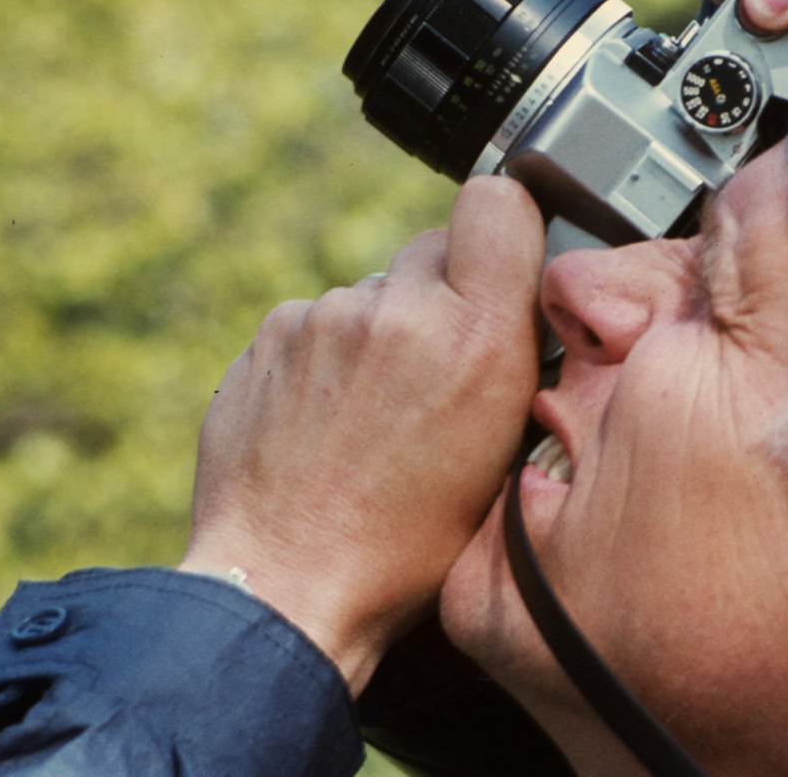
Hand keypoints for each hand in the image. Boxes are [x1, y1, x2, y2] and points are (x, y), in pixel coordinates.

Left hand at [180, 177, 543, 694]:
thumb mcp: (506, 458)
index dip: (505, 226)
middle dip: (444, 294)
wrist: (287, 587)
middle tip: (439, 368)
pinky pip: (317, 321)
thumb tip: (518, 309)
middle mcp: (400, 311)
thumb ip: (516, 360)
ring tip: (374, 415)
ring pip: (375, 292)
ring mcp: (325, 318)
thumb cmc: (408, 546)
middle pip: (435, 246)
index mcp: (478, 339)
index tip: (503, 260)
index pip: (499, 200)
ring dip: (383, 331)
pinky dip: (328, 358)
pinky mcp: (269, 335)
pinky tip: (328, 421)